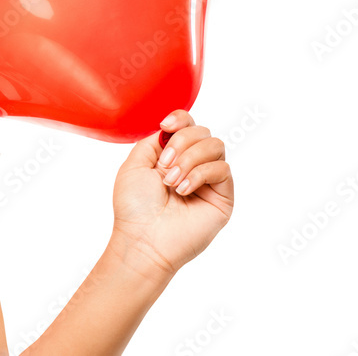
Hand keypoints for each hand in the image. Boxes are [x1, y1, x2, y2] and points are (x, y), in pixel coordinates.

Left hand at [109, 109, 233, 279]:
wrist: (143, 238)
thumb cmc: (134, 206)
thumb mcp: (135, 163)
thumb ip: (154, 140)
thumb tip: (173, 130)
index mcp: (171, 156)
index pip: (187, 124)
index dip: (180, 119)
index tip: (165, 126)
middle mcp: (192, 165)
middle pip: (202, 131)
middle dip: (181, 143)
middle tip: (164, 166)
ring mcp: (209, 181)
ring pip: (215, 145)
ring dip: (189, 159)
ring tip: (171, 182)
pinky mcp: (223, 197)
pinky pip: (222, 169)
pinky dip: (199, 175)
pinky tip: (182, 191)